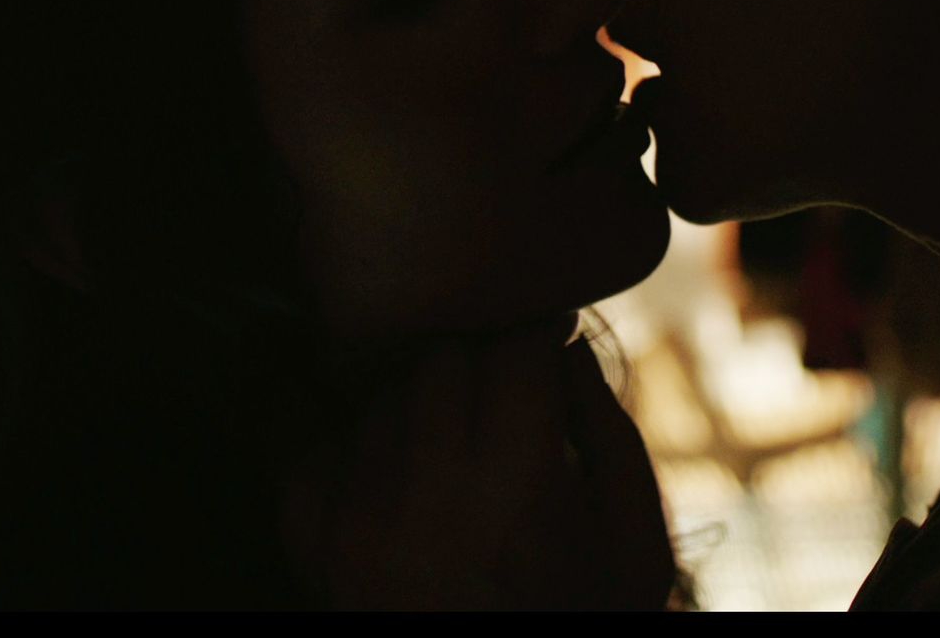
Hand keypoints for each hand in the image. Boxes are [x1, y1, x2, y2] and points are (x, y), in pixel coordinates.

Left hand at [278, 324, 677, 609]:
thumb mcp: (634, 549)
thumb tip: (567, 345)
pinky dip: (341, 428)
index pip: (512, 350)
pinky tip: (381, 443)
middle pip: (438, 356)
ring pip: (377, 391)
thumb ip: (610, 436)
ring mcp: (357, 520)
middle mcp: (427, 495)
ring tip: (452, 425)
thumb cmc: (578, 623)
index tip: (547, 336)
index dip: (536, 331)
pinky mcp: (312, 546)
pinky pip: (304, 441)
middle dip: (478, 353)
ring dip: (415, 389)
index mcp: (518, 489)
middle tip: (502, 378)